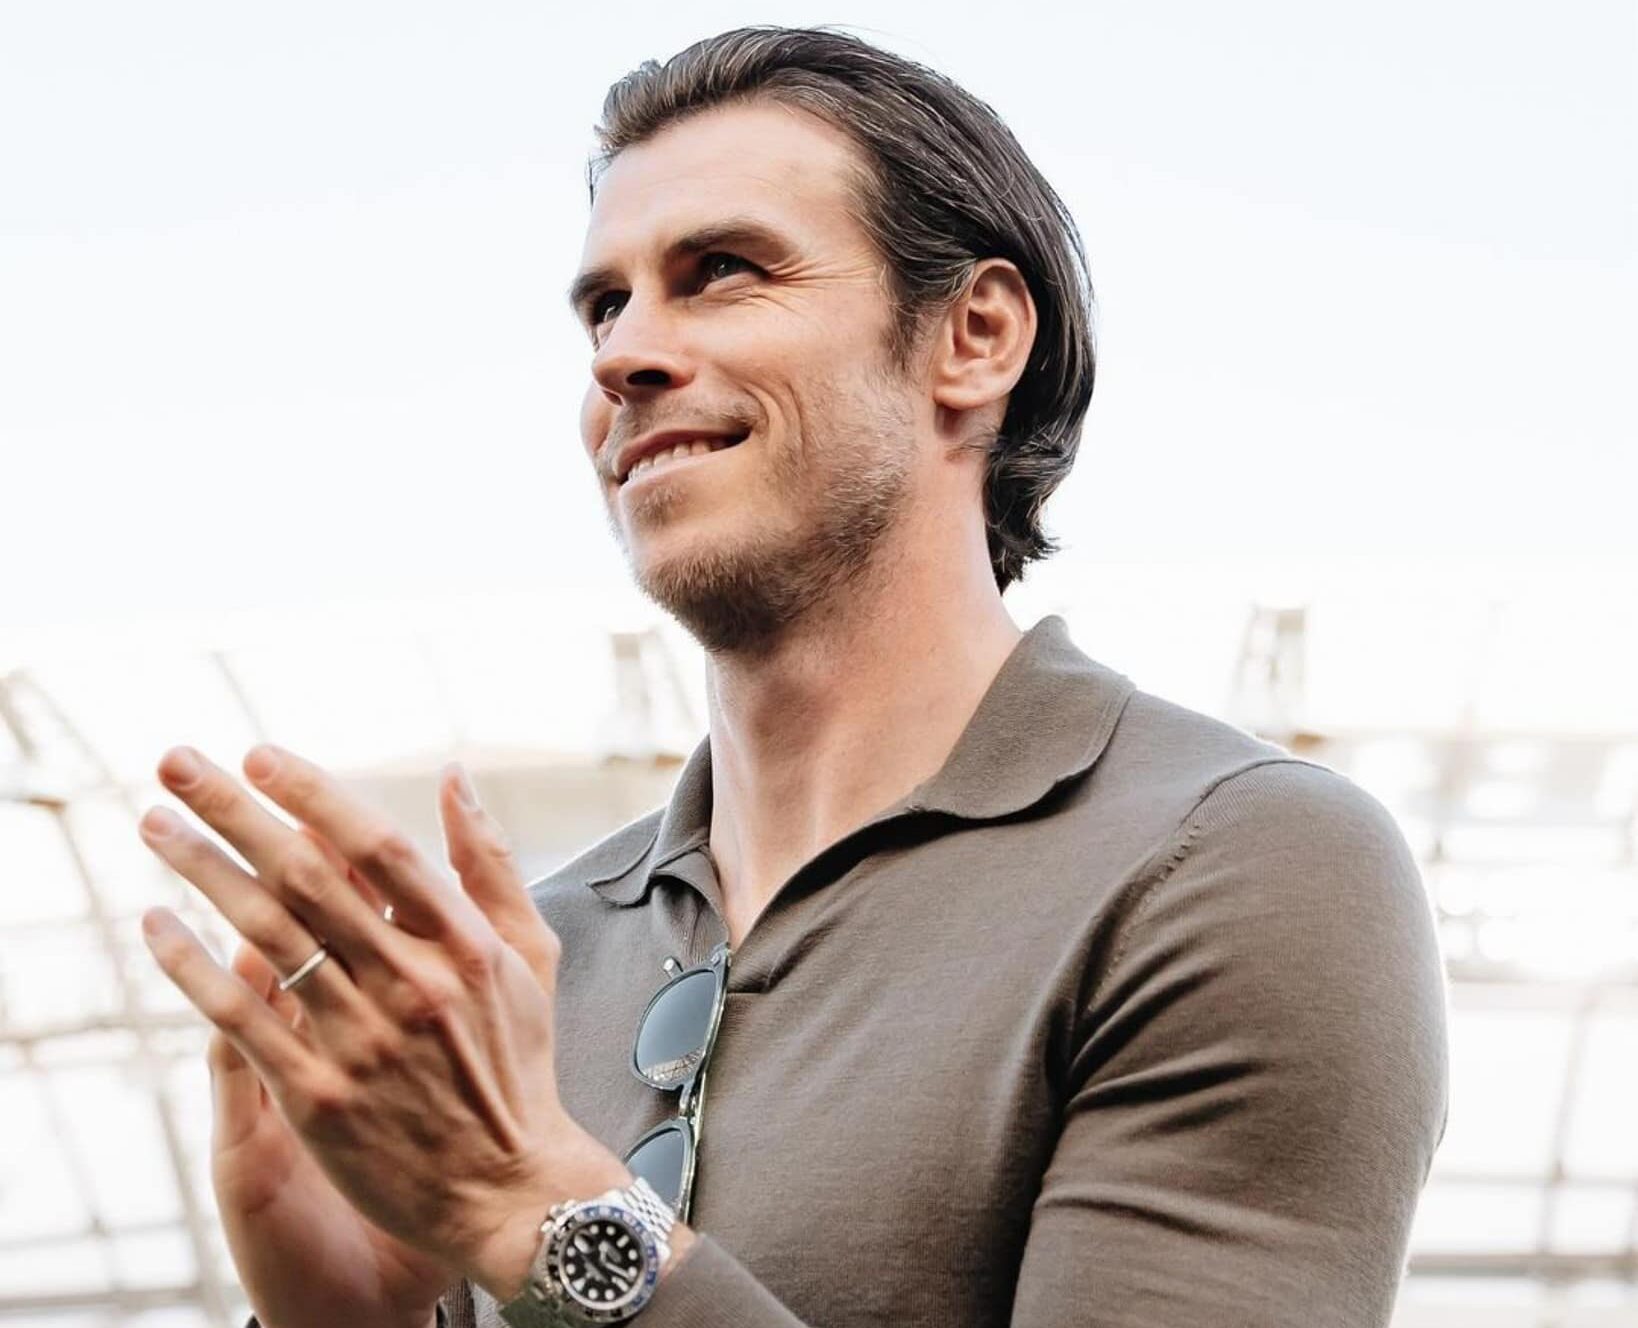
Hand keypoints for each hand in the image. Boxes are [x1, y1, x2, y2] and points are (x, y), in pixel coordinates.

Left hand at [137, 745, 631, 1317]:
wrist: (507, 1188)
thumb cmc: (517, 1065)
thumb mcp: (530, 954)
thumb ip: (490, 864)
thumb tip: (453, 777)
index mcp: (465, 945)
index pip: (378, 847)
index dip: (313, 794)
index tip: (260, 755)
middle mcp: (411, 985)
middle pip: (307, 877)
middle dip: (234, 812)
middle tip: (178, 764)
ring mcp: (362, 1041)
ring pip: (265, 937)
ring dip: (201, 871)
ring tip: (155, 825)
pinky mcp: (318, 1096)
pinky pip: (241, 1016)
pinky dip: (193, 965)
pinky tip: (157, 925)